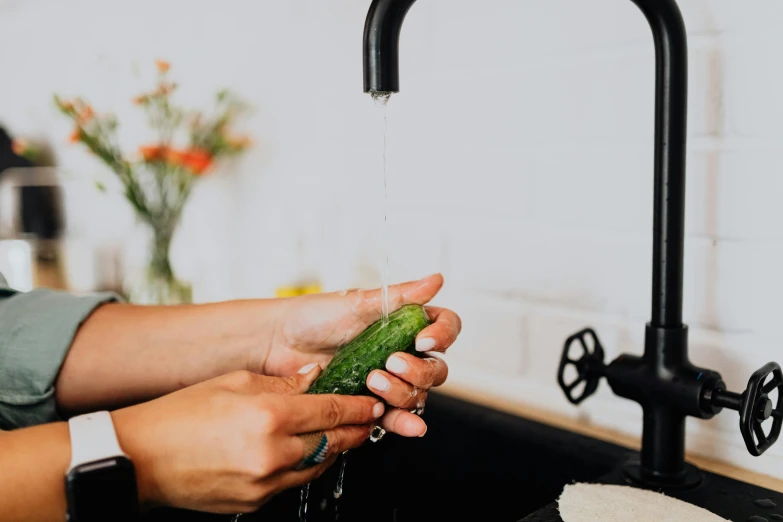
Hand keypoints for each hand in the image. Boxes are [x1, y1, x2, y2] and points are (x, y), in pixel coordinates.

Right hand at [112, 366, 383, 513]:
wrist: (141, 458)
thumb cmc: (180, 415)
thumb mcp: (235, 381)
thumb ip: (282, 383)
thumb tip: (314, 378)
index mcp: (269, 416)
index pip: (332, 410)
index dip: (358, 407)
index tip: (371, 403)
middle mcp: (272, 453)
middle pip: (333, 441)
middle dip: (356, 430)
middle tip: (368, 420)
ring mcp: (265, 482)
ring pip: (318, 465)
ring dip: (334, 449)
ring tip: (341, 435)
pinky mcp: (256, 501)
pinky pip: (294, 482)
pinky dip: (306, 465)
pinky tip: (305, 452)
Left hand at [257, 273, 460, 437]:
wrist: (278, 344)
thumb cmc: (314, 317)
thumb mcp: (358, 302)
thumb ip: (400, 296)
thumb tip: (436, 280)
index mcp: (404, 323)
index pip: (444, 328)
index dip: (442, 335)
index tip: (424, 339)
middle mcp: (402, 352)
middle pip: (436, 368)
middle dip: (419, 369)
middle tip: (392, 362)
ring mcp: (388, 379)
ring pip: (418, 394)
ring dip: (404, 392)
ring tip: (374, 382)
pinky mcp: (370, 404)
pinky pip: (396, 417)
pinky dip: (404, 423)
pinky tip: (407, 425)